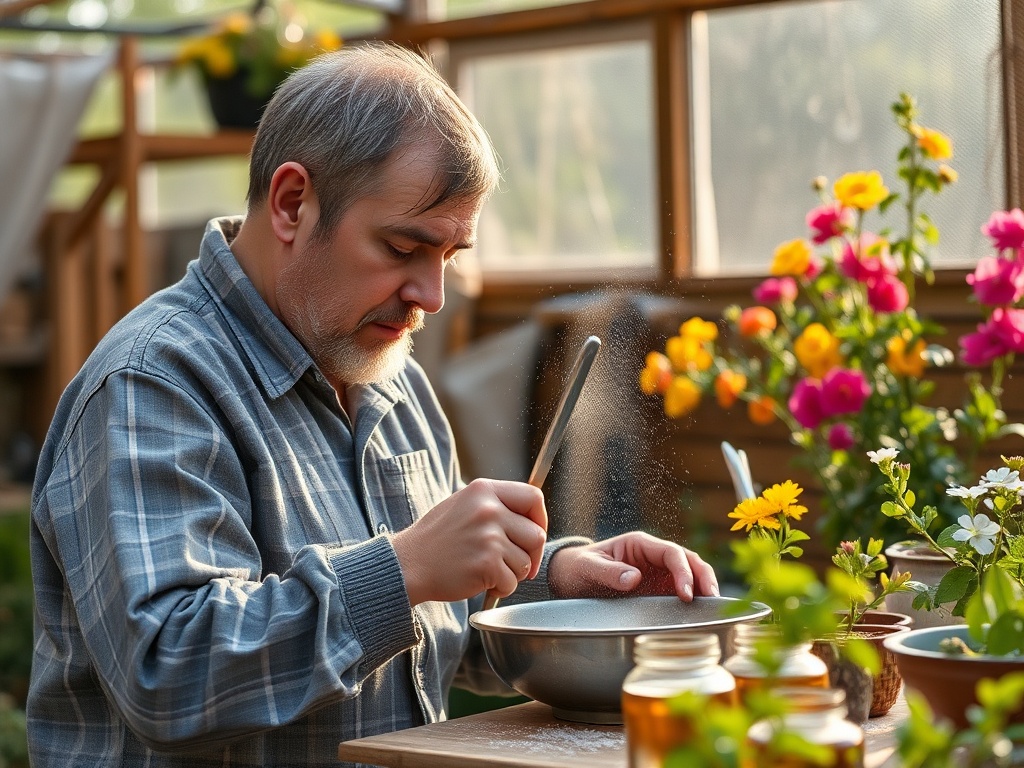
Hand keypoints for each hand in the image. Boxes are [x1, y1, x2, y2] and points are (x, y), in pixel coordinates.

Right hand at [391, 478, 547, 605]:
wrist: (407, 564)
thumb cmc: (435, 539)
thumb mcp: (462, 505)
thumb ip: (494, 505)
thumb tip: (530, 517)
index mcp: (484, 490)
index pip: (533, 497)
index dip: (540, 518)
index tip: (533, 533)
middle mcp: (489, 510)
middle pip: (536, 534)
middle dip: (530, 554)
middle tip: (512, 563)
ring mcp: (489, 537)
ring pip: (526, 562)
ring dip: (512, 573)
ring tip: (486, 570)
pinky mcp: (487, 564)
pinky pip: (512, 582)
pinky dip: (500, 588)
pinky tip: (481, 581)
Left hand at [547, 532, 718, 601]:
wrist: (568, 578)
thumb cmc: (577, 567)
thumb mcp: (588, 568)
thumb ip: (609, 573)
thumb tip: (635, 578)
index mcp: (639, 544)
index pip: (671, 552)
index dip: (683, 571)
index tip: (685, 594)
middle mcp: (652, 556)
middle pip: (688, 561)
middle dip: (703, 578)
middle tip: (711, 600)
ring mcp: (656, 573)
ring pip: (689, 576)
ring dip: (703, 589)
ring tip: (712, 609)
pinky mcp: (656, 590)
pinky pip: (679, 593)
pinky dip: (692, 601)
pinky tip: (698, 615)